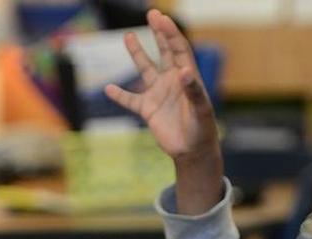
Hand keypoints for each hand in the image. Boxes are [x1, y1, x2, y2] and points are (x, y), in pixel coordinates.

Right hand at [103, 10, 217, 164]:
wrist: (192, 151)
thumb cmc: (202, 129)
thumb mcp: (201, 110)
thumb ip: (194, 90)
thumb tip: (184, 72)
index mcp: (187, 77)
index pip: (178, 48)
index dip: (170, 33)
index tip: (160, 18)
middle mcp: (172, 81)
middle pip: (164, 51)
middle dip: (158, 33)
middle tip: (151, 14)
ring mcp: (159, 94)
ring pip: (145, 70)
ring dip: (137, 54)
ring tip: (128, 36)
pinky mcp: (148, 110)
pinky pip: (130, 100)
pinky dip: (120, 95)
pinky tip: (109, 89)